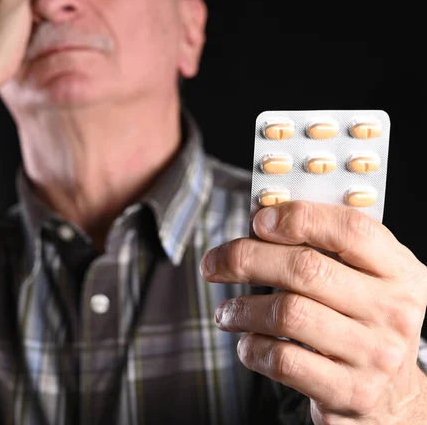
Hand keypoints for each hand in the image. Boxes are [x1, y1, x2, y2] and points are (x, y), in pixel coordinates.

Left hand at [200, 201, 426, 423]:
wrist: (393, 396)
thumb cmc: (363, 321)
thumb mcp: (364, 278)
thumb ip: (324, 245)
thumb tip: (261, 219)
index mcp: (399, 271)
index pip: (351, 229)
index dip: (298, 218)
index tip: (257, 220)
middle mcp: (394, 312)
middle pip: (305, 268)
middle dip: (245, 259)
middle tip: (214, 263)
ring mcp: (375, 355)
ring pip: (288, 313)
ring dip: (241, 308)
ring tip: (226, 310)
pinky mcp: (350, 393)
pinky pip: (284, 360)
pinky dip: (252, 348)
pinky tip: (247, 343)